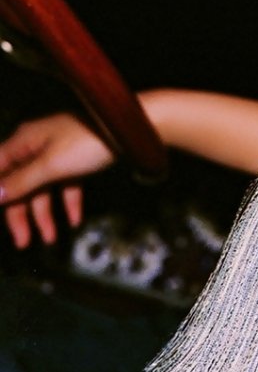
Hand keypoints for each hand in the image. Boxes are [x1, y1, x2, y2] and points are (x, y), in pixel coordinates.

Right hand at [0, 112, 113, 246]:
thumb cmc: (89, 140)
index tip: (1, 223)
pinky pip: (67, 185)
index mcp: (22, 143)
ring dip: (45, 215)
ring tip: (51, 238)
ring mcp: (57, 154)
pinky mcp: (77, 160)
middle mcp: (35, 147)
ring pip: (43, 188)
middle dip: (19, 215)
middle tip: (23, 242)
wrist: (130, 128)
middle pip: (20, 186)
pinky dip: (69, 202)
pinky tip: (74, 220)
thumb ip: (22, 181)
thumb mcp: (51, 165)